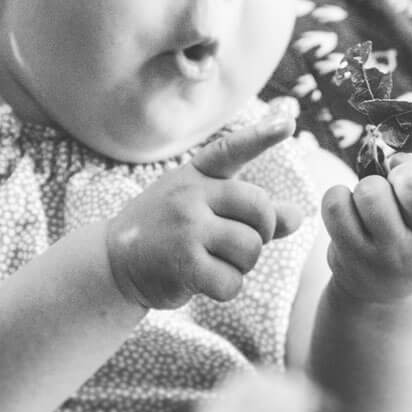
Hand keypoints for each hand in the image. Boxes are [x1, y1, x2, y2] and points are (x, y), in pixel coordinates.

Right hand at [106, 116, 302, 311]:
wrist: (113, 261)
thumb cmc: (165, 232)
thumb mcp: (201, 210)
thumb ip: (249, 212)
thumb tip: (298, 216)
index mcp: (196, 176)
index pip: (230, 150)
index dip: (261, 136)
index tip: (288, 122)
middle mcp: (190, 195)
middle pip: (260, 210)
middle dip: (261, 233)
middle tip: (239, 243)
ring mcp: (186, 228)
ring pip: (250, 248)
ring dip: (242, 265)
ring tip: (215, 262)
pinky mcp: (183, 263)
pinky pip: (232, 281)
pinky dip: (226, 288)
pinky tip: (204, 281)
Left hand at [321, 150, 411, 301]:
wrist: (385, 292)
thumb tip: (391, 155)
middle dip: (398, 169)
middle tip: (395, 183)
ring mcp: (393, 255)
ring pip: (370, 190)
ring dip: (366, 186)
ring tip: (371, 202)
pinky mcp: (355, 257)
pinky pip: (336, 205)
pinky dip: (336, 196)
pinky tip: (348, 208)